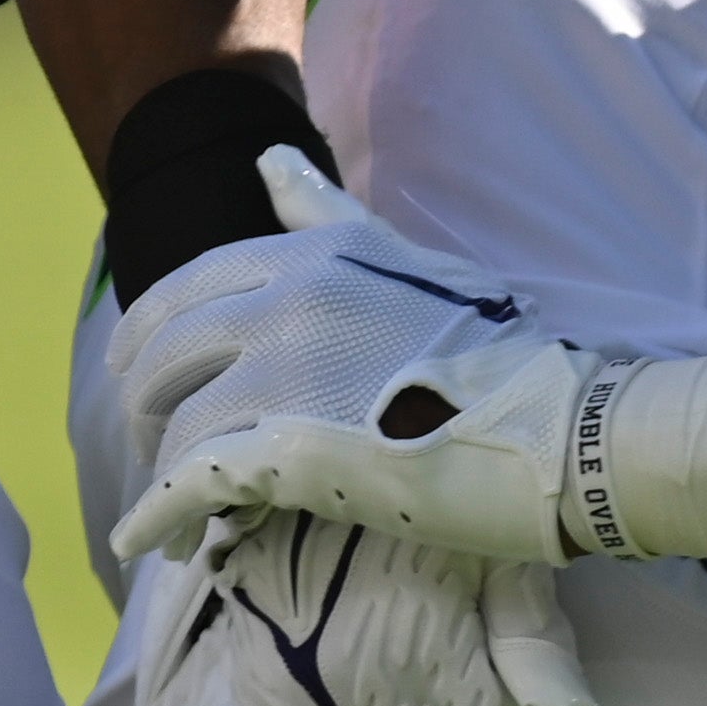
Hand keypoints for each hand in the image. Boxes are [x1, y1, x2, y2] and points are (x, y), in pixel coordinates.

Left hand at [109, 154, 600, 569]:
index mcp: (310, 259)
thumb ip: (328, 217)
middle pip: (164, 356)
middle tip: (155, 443)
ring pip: (177, 428)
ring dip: (160, 474)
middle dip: (145, 406)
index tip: (138, 370)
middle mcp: (284, 306)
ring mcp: (284, 378)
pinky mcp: (289, 454)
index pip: (186, 288)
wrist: (567, 428)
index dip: (149, 335)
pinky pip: (190, 486)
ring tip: (170, 512)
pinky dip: (157, 518)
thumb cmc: (503, 353)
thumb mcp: (410, 262)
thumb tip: (266, 160)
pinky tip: (147, 544)